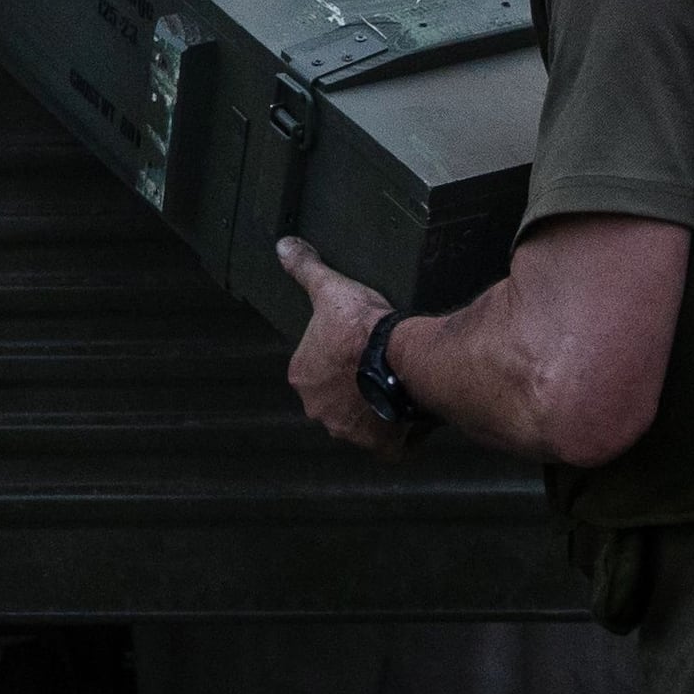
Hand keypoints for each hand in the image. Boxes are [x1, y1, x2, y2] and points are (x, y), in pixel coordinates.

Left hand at [276, 238, 402, 453]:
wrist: (401, 357)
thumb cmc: (361, 325)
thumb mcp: (329, 288)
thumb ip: (305, 268)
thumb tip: (283, 245)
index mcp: (302, 377)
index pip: (317, 367)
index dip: (338, 355)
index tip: (358, 344)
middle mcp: (319, 410)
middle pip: (337, 397)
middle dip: (353, 386)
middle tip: (379, 364)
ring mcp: (349, 432)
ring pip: (361, 421)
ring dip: (375, 409)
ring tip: (398, 385)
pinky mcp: (380, 447)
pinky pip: (389, 444)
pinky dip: (399, 434)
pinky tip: (411, 414)